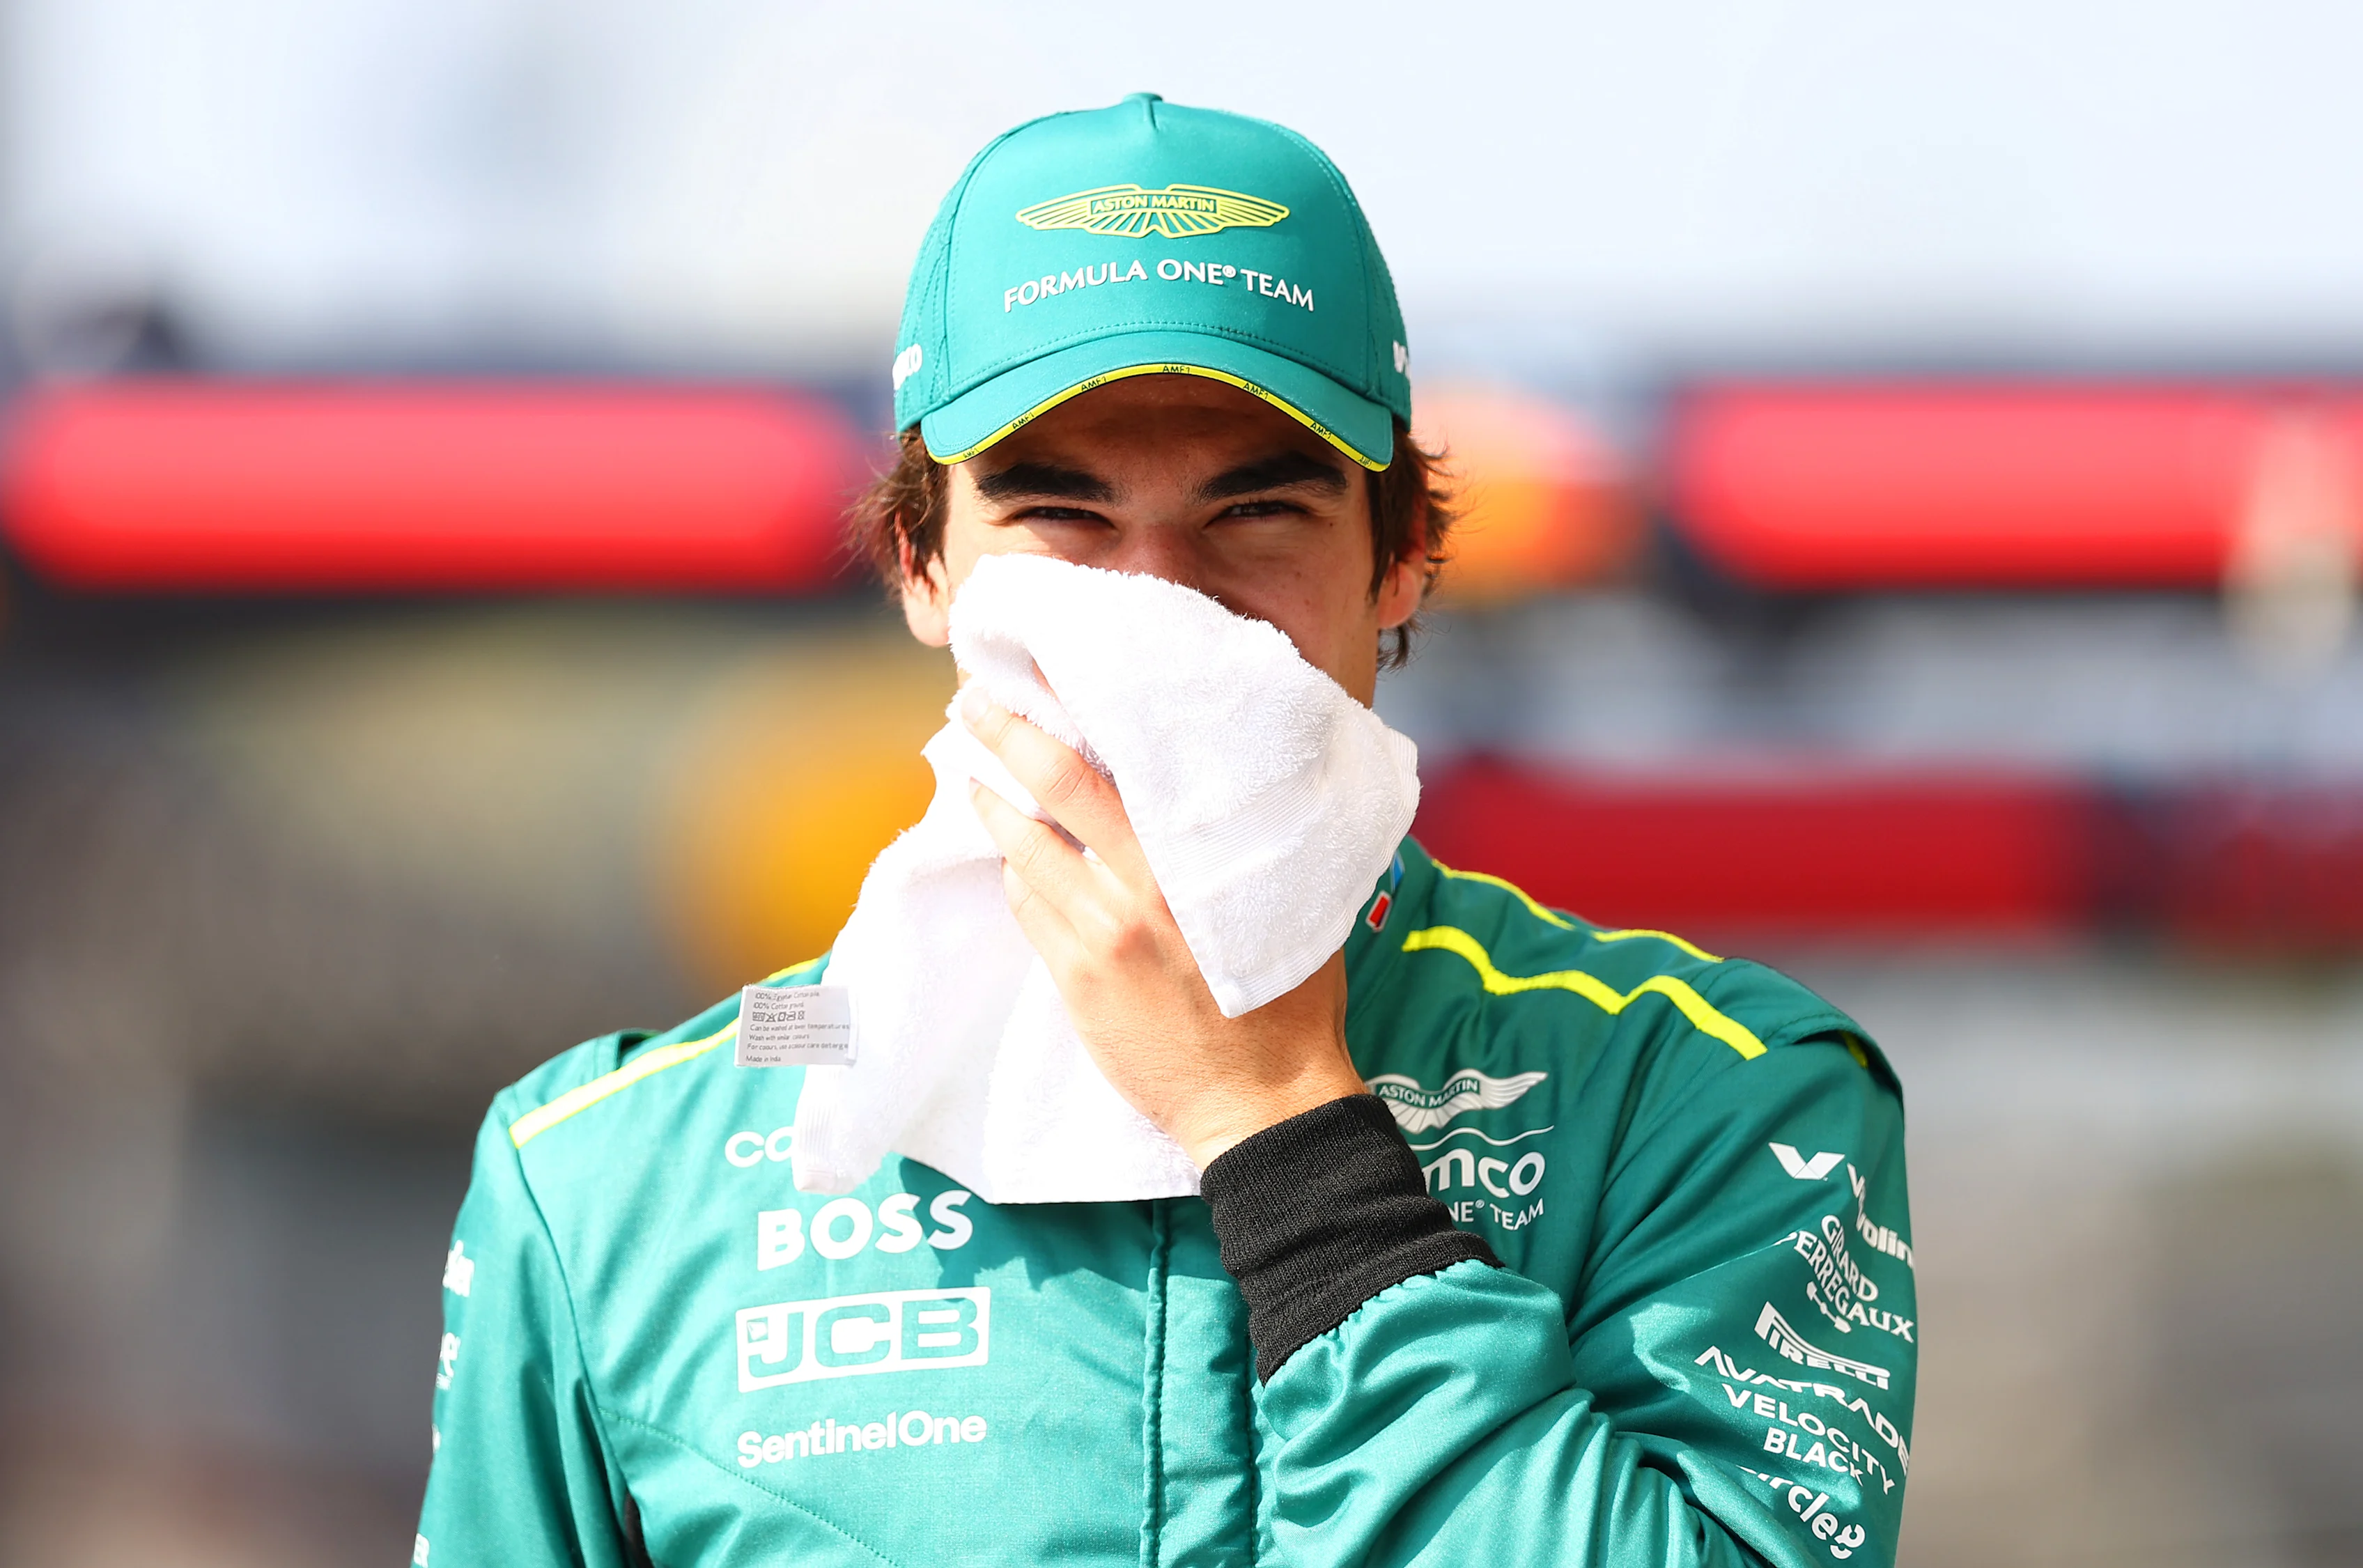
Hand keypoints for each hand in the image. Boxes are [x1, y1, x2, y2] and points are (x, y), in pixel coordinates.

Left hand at [960, 686, 1366, 1167]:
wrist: (1261, 1101)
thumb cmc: (1290, 1000)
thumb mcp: (1286, 903)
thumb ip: (1249, 843)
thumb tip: (1232, 784)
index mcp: (1188, 862)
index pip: (1106, 771)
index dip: (1060, 720)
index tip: (1034, 679)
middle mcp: (1135, 890)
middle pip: (1052, 794)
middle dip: (1005, 740)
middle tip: (974, 703)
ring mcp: (1097, 937)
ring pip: (1027, 854)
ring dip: (998, 810)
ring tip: (980, 782)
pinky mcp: (1075, 981)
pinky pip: (1031, 911)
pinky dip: (1019, 877)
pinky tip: (1018, 864)